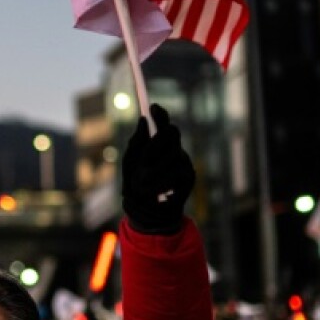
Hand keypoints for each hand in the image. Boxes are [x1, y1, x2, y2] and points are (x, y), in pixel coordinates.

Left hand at [122, 104, 194, 233]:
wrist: (146, 212)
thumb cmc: (136, 185)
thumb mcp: (130, 163)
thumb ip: (136, 143)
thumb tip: (144, 121)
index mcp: (159, 144)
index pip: (164, 123)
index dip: (161, 114)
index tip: (152, 107)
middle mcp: (174, 149)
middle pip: (172, 133)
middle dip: (155, 145)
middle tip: (143, 161)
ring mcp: (183, 162)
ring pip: (171, 154)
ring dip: (152, 170)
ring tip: (141, 184)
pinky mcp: (188, 177)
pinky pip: (174, 173)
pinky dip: (159, 183)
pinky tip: (153, 192)